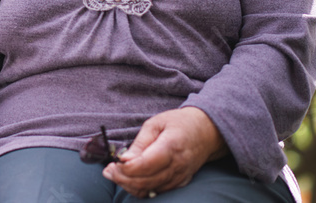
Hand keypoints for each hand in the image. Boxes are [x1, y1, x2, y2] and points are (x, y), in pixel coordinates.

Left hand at [102, 107, 227, 197]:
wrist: (207, 132)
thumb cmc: (178, 123)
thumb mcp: (156, 123)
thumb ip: (140, 143)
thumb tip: (124, 159)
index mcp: (171, 146)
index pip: (146, 165)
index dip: (127, 167)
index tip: (115, 162)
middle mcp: (178, 165)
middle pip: (146, 181)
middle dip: (122, 178)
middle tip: (109, 170)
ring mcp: (180, 176)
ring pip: (150, 190)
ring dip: (128, 185)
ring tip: (114, 174)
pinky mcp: (180, 183)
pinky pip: (157, 191)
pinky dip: (140, 188)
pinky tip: (129, 179)